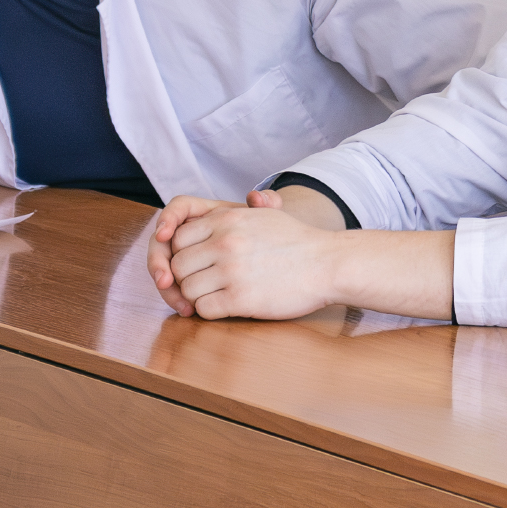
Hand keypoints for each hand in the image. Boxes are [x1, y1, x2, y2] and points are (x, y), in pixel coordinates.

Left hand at [147, 188, 341, 319]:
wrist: (329, 265)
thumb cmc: (300, 242)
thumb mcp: (271, 214)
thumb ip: (250, 207)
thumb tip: (251, 196)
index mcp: (227, 219)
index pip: (178, 238)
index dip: (184, 254)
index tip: (199, 263)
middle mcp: (225, 242)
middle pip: (177, 265)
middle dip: (188, 277)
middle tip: (206, 284)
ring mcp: (231, 271)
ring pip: (187, 289)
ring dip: (199, 296)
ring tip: (218, 295)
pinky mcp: (241, 299)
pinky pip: (204, 309)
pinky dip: (211, 311)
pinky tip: (228, 306)